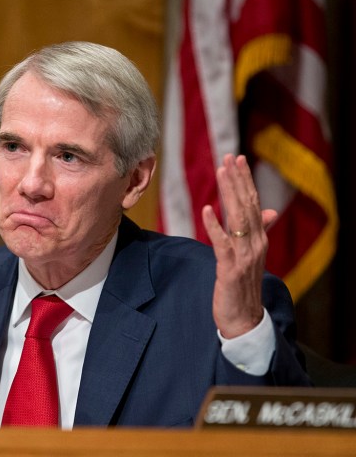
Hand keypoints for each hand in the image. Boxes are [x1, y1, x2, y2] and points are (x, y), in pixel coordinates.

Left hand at [201, 155, 276, 337]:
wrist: (244, 319)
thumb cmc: (243, 287)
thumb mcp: (250, 256)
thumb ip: (257, 232)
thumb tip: (269, 211)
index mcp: (259, 239)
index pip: (253, 203)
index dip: (245, 180)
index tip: (237, 158)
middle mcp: (256, 244)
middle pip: (247, 205)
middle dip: (238, 179)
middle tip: (229, 156)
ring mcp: (244, 256)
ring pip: (238, 218)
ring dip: (229, 194)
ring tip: (222, 172)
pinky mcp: (230, 269)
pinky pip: (222, 244)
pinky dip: (215, 226)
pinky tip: (206, 210)